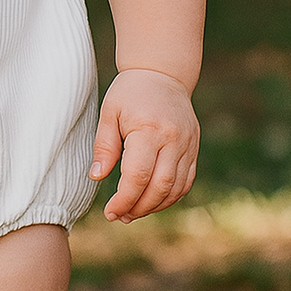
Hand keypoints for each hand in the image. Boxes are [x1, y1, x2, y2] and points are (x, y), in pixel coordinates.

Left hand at [89, 68, 198, 222]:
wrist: (162, 73)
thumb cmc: (130, 92)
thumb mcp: (109, 113)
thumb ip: (104, 146)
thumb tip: (96, 177)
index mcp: (149, 129)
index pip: (138, 176)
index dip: (124, 200)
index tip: (110, 212)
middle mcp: (173, 139)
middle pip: (159, 187)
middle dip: (139, 208)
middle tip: (120, 217)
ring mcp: (188, 144)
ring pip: (176, 188)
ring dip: (155, 206)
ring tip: (133, 212)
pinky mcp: (194, 148)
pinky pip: (186, 181)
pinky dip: (170, 197)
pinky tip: (152, 201)